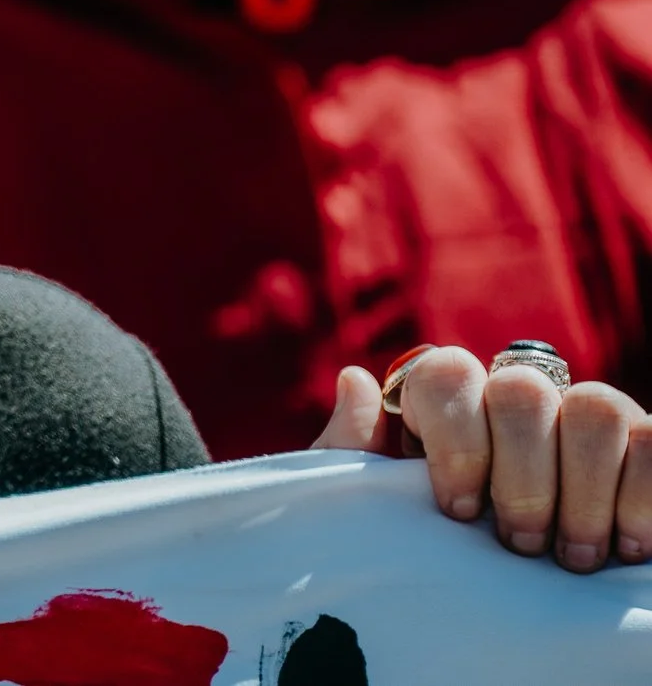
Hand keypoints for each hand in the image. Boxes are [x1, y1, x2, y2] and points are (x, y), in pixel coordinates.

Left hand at [313, 347, 651, 571]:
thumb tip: (355, 379)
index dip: (453, 437)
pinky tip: (625, 547)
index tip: (455, 511)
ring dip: (585, 493)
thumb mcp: (374, 515)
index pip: (448, 371)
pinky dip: (642, 497)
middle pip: (522, 391)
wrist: (491, 606)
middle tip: (519, 545)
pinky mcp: (642, 452)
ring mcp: (586, 419)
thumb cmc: (427, 552)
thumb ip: (353, 454)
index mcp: (450, 402)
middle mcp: (520, 398)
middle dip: (522, 478)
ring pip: (595, 408)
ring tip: (571, 557)